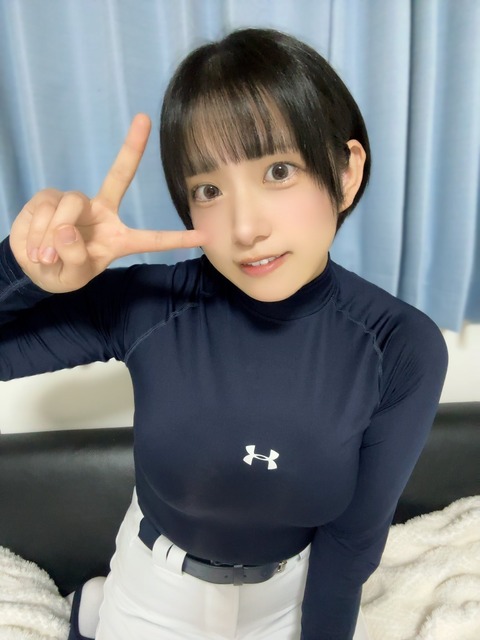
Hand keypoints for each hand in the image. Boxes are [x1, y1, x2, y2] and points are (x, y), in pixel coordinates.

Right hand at [9, 114, 204, 292]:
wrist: (32, 266)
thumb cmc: (63, 271)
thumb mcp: (73, 276)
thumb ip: (76, 258)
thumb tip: (66, 229)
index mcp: (118, 238)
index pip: (151, 239)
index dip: (176, 238)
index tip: (204, 236)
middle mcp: (102, 213)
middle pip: (118, 177)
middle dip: (132, 147)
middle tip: (143, 119)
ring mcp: (76, 202)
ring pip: (69, 206)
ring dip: (51, 235)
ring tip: (44, 256)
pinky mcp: (49, 197)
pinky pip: (45, 208)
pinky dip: (35, 232)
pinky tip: (34, 246)